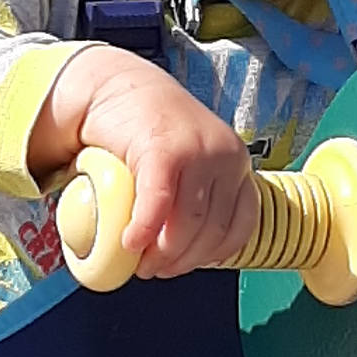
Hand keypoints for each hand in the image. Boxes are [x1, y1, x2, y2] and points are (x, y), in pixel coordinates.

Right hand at [31, 47, 258, 278]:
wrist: (115, 86)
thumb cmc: (147, 131)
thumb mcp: (187, 161)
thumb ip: (196, 194)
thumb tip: (187, 249)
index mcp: (237, 162)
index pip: (241, 224)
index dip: (212, 255)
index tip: (185, 266)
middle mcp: (227, 155)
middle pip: (213, 230)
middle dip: (183, 261)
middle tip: (154, 270)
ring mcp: (198, 150)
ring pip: (188, 224)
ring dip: (163, 254)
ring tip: (140, 262)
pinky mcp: (165, 149)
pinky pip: (158, 204)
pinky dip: (143, 231)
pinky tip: (129, 243)